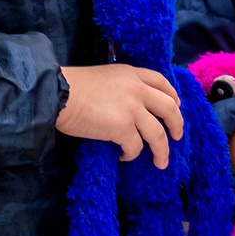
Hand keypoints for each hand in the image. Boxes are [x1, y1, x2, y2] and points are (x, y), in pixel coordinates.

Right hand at [56, 63, 184, 165]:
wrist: (57, 93)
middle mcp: (137, 89)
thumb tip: (128, 108)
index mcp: (132, 74)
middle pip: (169, 108)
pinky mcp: (122, 127)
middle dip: (177, 124)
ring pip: (158, 133)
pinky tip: (124, 157)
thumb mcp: (104, 77)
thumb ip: (122, 87)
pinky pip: (136, 147)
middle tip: (177, 136)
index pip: (162, 82)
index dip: (172, 96)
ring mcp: (132, 108)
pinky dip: (132, 155)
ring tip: (161, 162)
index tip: (177, 106)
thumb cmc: (72, 86)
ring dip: (162, 150)